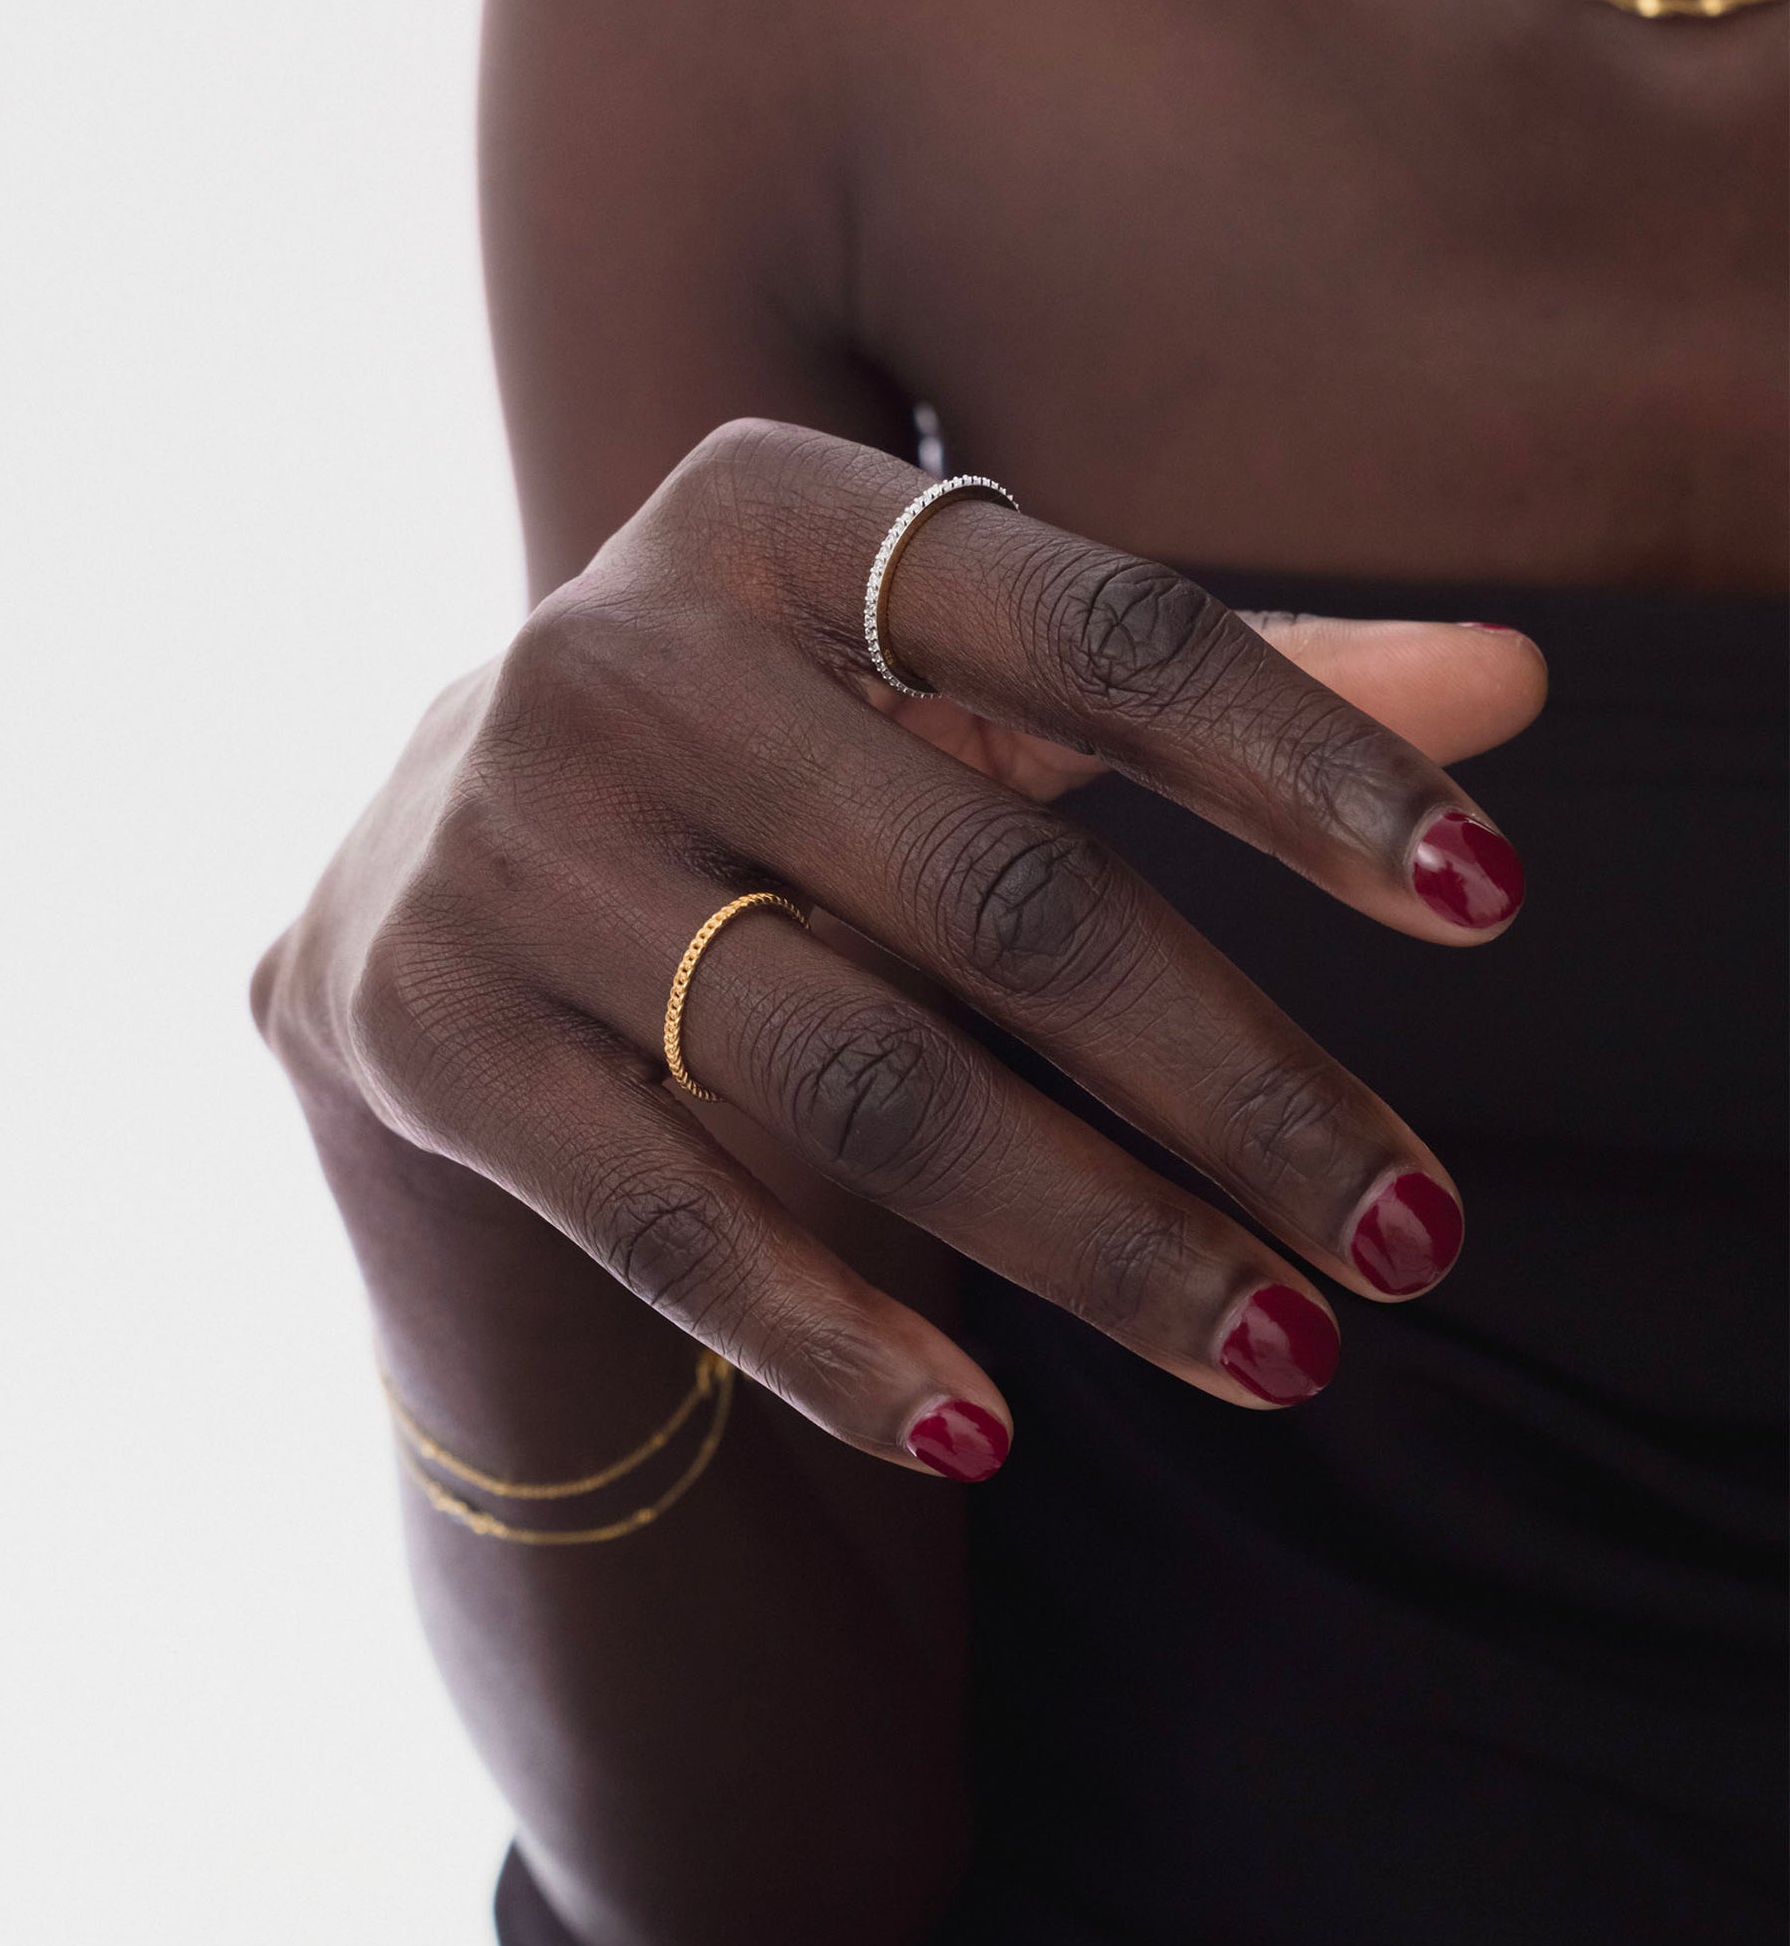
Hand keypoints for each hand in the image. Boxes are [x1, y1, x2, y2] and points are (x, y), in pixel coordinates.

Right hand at [255, 420, 1543, 1474]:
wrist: (432, 863)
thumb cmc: (779, 755)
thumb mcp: (958, 687)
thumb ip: (1208, 688)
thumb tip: (1514, 683)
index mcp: (776, 512)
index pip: (1100, 633)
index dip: (1305, 763)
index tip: (1491, 903)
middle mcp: (620, 652)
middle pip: (997, 894)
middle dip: (1235, 1084)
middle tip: (1417, 1235)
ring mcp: (508, 848)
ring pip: (855, 1081)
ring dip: (1095, 1239)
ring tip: (1283, 1350)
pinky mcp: (430, 1031)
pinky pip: (667, 1216)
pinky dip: (832, 1337)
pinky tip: (987, 1433)